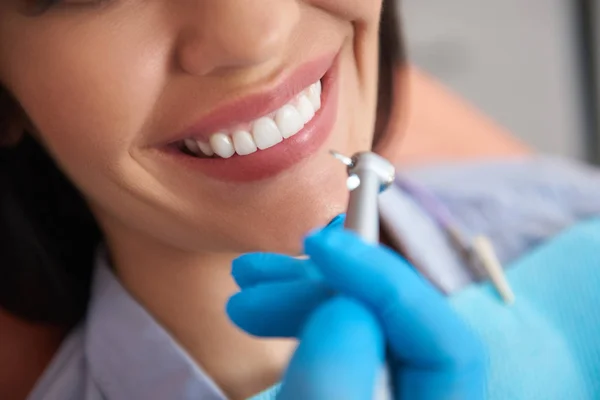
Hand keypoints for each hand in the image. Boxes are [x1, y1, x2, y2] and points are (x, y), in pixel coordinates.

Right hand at [227, 218, 485, 398]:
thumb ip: (333, 380)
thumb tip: (344, 303)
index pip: (446, 343)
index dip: (385, 282)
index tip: (320, 243)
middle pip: (401, 328)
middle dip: (327, 286)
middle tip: (257, 277)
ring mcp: (388, 397)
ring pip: (364, 332)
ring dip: (304, 299)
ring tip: (247, 291)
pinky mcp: (356, 392)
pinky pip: (339, 347)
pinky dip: (302, 326)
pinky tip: (269, 315)